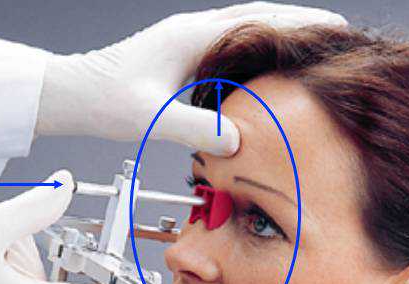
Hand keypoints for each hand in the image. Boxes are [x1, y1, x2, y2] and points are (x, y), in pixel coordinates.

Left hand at [35, 2, 346, 155]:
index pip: (257, 22)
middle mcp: (193, 31)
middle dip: (298, 22)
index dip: (298, 23)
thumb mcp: (151, 118)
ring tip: (311, 43)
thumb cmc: (105, 100)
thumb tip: (237, 141)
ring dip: (279, 31)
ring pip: (245, 27)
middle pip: (257, 16)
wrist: (74, 93)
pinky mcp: (183, 53)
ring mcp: (188, 40)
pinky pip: (230, 44)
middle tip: (334, 30)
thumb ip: (194, 129)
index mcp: (191, 37)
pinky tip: (265, 64)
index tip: (333, 25)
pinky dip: (256, 48)